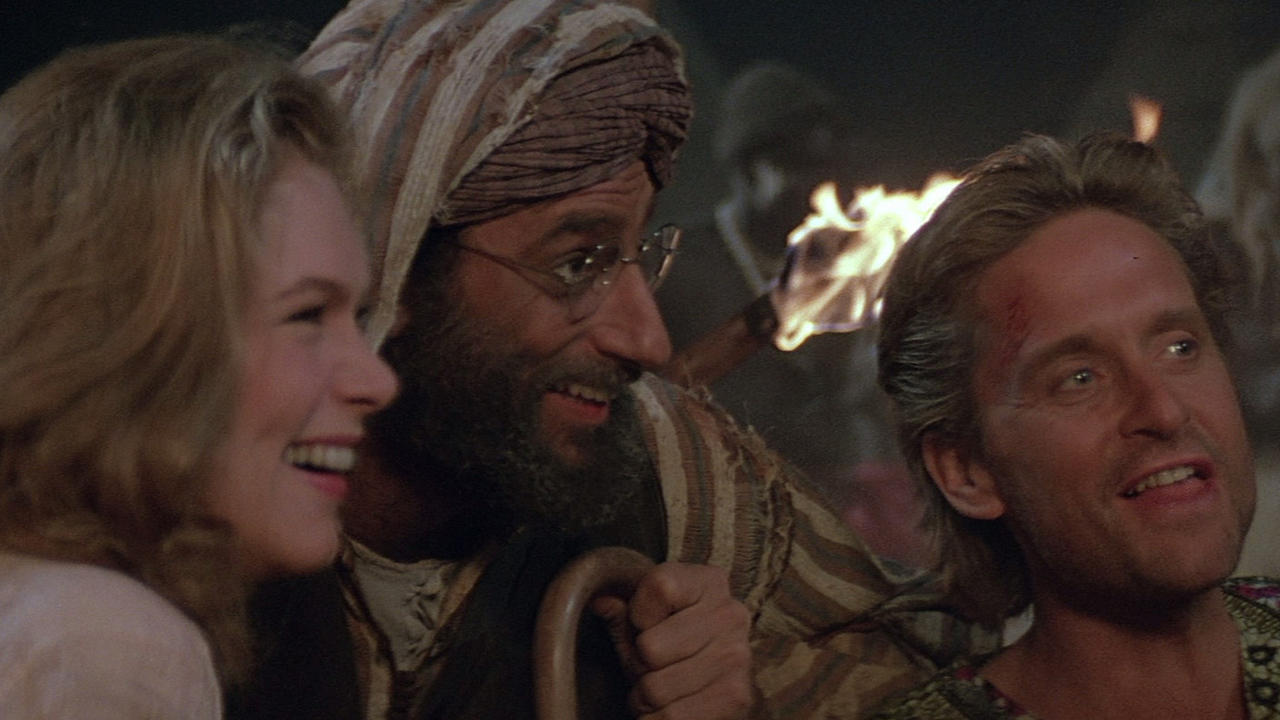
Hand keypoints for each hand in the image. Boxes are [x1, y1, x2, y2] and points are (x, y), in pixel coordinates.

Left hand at [591, 562, 752, 719]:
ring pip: (655, 688)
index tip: (645, 626)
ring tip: (660, 689)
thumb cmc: (674, 646)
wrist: (720, 684)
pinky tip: (670, 707)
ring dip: (645, 697)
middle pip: (650, 647)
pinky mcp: (737, 697)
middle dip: (638, 664)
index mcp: (708, 582)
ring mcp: (737, 656)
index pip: (659, 587)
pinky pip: (672, 717)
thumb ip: (623, 611)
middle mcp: (729, 614)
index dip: (638, 614)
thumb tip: (601, 603)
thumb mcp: (645, 622)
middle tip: (650, 667)